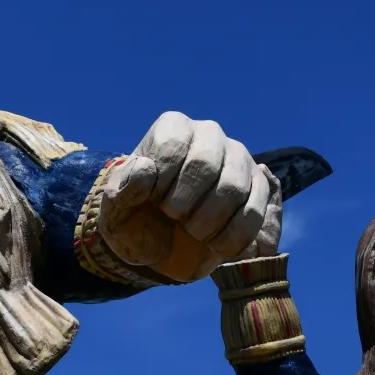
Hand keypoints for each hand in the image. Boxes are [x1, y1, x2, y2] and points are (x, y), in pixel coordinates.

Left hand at [97, 112, 283, 282]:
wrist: (163, 245)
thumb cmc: (137, 221)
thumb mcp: (116, 212)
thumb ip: (123, 189)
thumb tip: (145, 169)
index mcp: (172, 128)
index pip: (171, 145)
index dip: (161, 184)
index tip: (152, 202)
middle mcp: (209, 134)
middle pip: (206, 164)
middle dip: (185, 205)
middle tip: (174, 219)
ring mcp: (238, 158)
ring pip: (234, 186)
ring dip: (208, 222)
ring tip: (194, 233)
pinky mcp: (258, 187)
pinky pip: (255, 210)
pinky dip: (233, 236)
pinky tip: (215, 244)